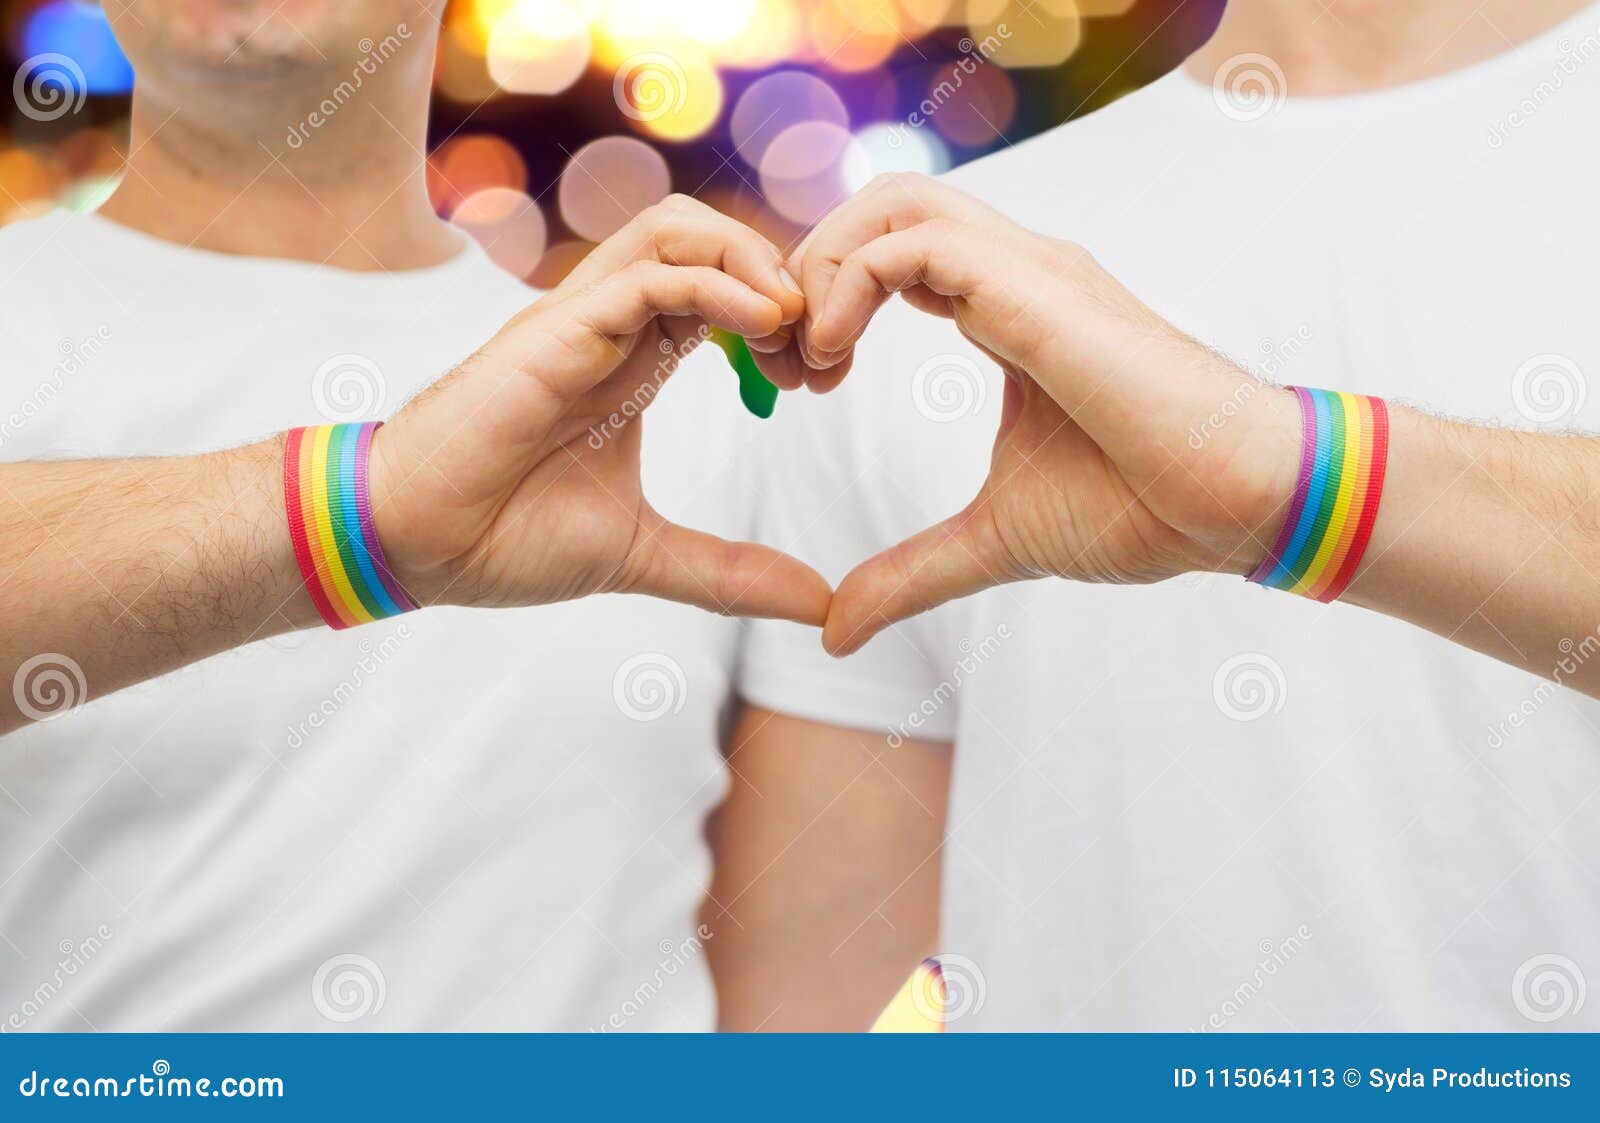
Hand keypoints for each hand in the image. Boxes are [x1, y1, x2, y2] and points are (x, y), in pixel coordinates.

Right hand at [368, 195, 829, 624]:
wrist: (414, 546)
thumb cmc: (504, 538)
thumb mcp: (644, 555)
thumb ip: (730, 572)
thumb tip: (819, 604)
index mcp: (632, 360)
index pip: (723, 292)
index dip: (783, 318)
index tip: (822, 378)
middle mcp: (610, 325)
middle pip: (707, 240)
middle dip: (780, 274)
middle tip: (819, 346)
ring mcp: (581, 319)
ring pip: (677, 229)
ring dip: (751, 259)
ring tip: (794, 319)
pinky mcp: (556, 328)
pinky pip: (648, 274)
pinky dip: (716, 284)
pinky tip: (764, 326)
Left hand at [773, 174, 1301, 653]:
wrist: (1233, 505)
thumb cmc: (1141, 509)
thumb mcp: (990, 542)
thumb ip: (909, 574)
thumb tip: (835, 629)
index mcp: (1005, 309)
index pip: (892, 256)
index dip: (826, 301)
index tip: (796, 379)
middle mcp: (1013, 272)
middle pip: (883, 208)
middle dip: (810, 268)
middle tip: (781, 359)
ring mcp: (1028, 269)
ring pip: (893, 204)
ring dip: (823, 267)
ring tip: (803, 356)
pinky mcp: (1036, 287)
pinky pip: (915, 244)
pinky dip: (851, 284)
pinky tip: (834, 358)